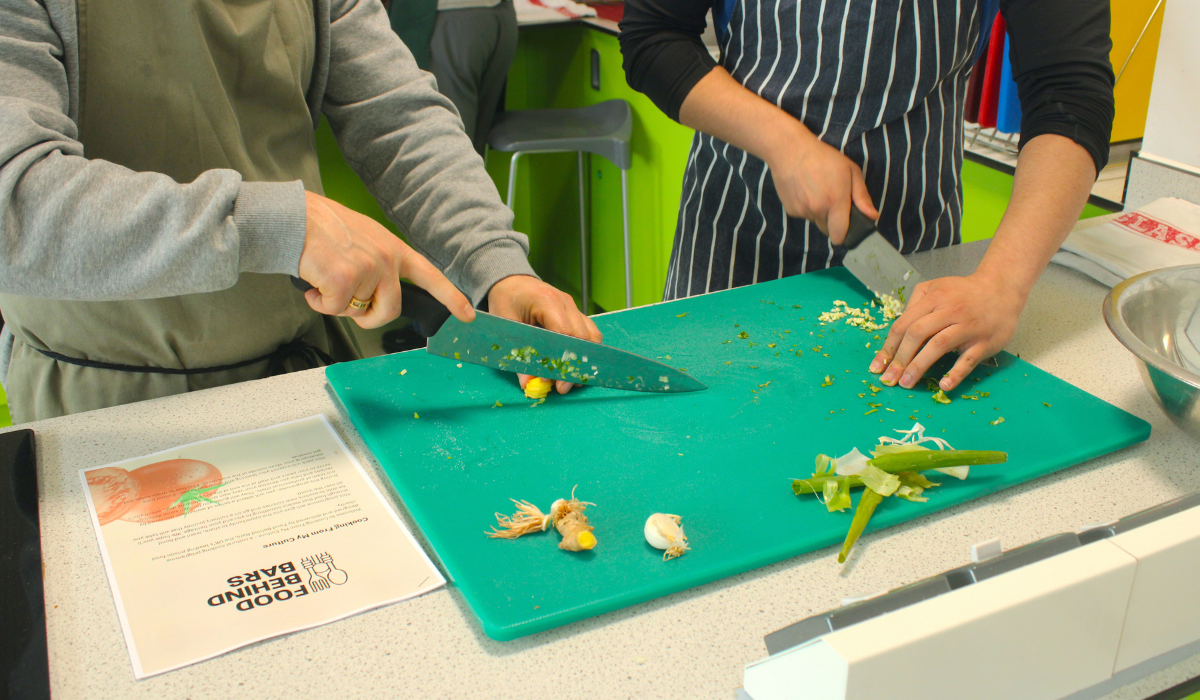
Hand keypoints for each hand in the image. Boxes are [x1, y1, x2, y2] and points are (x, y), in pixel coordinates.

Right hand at [298, 191, 473, 328]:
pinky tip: (313, 283)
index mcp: (395, 249)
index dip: (451, 298)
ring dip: (335, 302)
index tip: (468, 314)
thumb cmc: (323, 230)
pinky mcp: (345, 279)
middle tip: (349, 306)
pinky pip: (334, 309)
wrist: (295, 218)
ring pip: (356, 311)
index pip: (430, 276)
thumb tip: (375, 298)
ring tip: (325, 277)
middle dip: (369, 318)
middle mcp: (386, 259)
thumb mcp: (365, 240)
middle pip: (390, 310)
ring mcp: (368, 268)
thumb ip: (380, 266)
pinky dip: (319, 302)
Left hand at [487, 275, 602, 394]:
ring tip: (572, 379)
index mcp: (547, 300)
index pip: (565, 333)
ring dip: (584, 359)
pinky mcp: (576, 313)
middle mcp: (566, 302)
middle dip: (574, 365)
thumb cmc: (506, 300)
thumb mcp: (505, 325)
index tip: (556, 382)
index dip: (562, 360)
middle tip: (563, 388)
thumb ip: (517, 353)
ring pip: (592, 336)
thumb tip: (527, 383)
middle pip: (582, 338)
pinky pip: (589, 333)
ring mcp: (574, 307)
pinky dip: (585, 350)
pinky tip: (575, 365)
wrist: (511, 281)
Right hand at [766, 127, 878, 243]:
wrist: (790, 151)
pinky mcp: (790, 210)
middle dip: (832, 222)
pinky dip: (806, 207)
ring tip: (816, 191)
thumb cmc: (824, 158)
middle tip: (832, 201)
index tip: (845, 228)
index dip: (844, 235)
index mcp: (835, 202)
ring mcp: (802, 211)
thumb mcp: (850, 171)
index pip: (839, 236)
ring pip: (815, 221)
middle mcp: (818, 210)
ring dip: (819, 212)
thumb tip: (873, 216)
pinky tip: (804, 191)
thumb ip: (862, 196)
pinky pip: (803, 215)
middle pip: (828, 230)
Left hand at [868, 272, 1024, 390]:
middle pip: (917, 334)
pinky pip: (968, 360)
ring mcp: (968, 327)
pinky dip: (956, 374)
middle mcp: (949, 311)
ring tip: (906, 383)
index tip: (877, 366)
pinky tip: (943, 385)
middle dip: (899, 359)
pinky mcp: (984, 342)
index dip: (888, 347)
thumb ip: (914, 304)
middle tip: (889, 379)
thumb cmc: (964, 292)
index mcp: (934, 299)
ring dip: (919, 366)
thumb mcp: (935, 287)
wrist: (1002, 289)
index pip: (904, 325)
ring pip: (938, 346)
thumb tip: (897, 331)